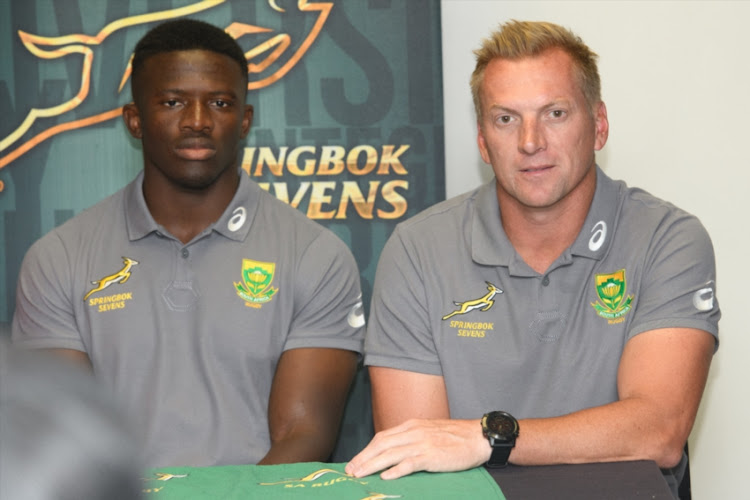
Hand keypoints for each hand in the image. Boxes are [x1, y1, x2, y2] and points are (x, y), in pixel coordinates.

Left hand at [345, 418, 490, 478]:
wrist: (477, 437)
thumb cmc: (455, 437)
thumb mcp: (429, 431)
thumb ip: (412, 438)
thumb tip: (394, 451)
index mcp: (411, 425)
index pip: (382, 437)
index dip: (366, 450)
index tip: (355, 461)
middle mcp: (413, 432)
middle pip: (381, 445)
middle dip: (363, 458)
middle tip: (350, 470)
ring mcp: (422, 443)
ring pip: (390, 454)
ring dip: (372, 465)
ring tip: (360, 475)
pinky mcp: (432, 456)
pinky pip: (410, 463)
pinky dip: (396, 470)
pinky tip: (386, 477)